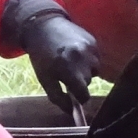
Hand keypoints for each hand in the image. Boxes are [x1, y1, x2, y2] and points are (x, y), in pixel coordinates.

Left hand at [0, 0, 98, 114]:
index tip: (74, 94)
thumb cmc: (42, 56)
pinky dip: (88, 58)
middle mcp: (82, 60)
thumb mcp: (45, 79)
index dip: (80, 97)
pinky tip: (76, 52)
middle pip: (88, 82)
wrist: (44, 26)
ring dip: (86, 70)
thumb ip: (58, 97)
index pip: (84, 95)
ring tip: (71, 61)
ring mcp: (90, 49)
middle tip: (66, 72)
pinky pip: (96, 57)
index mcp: (69, 70)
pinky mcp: (93, 41)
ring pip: (95, 70)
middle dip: (79, 81)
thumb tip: (71, 111)